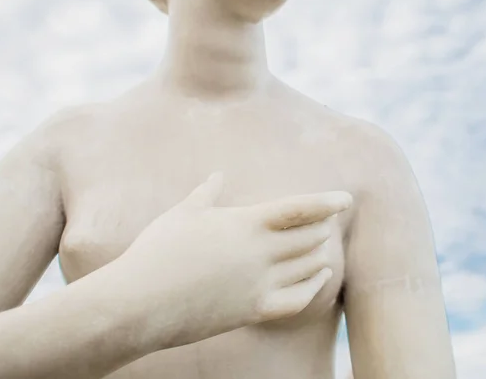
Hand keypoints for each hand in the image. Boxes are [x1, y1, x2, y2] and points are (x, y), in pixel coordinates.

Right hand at [112, 172, 352, 350]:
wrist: (140, 303)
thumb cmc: (157, 251)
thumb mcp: (182, 214)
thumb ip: (205, 194)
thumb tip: (217, 175)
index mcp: (245, 224)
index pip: (298, 209)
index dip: (326, 202)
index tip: (346, 199)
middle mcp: (259, 253)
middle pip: (310, 238)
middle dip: (322, 228)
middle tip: (327, 222)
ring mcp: (259, 284)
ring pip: (308, 267)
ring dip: (320, 254)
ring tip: (324, 246)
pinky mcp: (254, 311)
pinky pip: (297, 301)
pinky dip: (314, 289)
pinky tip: (322, 279)